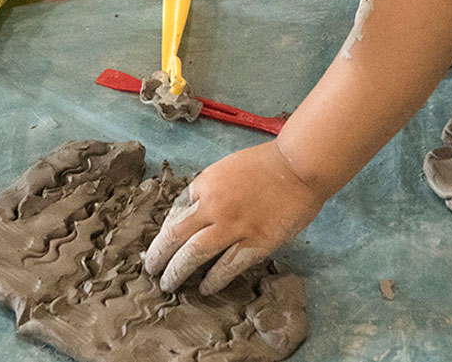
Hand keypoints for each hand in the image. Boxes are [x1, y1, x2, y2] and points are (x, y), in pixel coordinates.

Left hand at [144, 141, 326, 295]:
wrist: (300, 165)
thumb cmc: (269, 163)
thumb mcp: (228, 168)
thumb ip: (211, 190)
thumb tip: (196, 213)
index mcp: (205, 184)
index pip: (175, 213)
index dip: (165, 232)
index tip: (162, 244)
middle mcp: (213, 206)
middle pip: (175, 237)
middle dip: (158, 256)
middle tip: (151, 269)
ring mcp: (234, 226)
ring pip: (194, 256)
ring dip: (177, 273)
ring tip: (168, 285)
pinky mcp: (256, 243)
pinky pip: (227, 267)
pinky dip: (213, 280)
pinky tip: (205, 288)